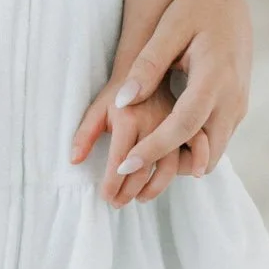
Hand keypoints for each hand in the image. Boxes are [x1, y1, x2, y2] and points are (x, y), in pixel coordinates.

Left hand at [71, 0, 252, 204]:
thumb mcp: (169, 27)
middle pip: (204, 152)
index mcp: (215, 77)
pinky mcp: (236, 108)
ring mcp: (239, 106)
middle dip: (166, 168)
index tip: (123, 166)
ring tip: (138, 165)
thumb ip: (147, 64)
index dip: (154, 149)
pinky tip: (159, 146)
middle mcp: (233, 98)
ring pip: (212, 152)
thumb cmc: (195, 7)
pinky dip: (190, 149)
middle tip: (127, 177)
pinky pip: (215, 140)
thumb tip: (123, 102)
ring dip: (179, 162)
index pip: (184, 127)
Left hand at [71, 87, 187, 206]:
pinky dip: (188, 169)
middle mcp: (153, 121)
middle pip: (143, 166)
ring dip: (154, 188)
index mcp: (128, 117)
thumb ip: (85, 134)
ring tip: (139, 199)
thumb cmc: (118, 92)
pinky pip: (194, 151)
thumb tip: (74, 160)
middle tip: (117, 203)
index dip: (112, 183)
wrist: (148, 65)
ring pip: (169, 166)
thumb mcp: (97, 108)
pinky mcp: (189, 122)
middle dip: (129, 190)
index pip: (120, 159)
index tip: (105, 197)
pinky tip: (171, 181)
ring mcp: (174, 124)